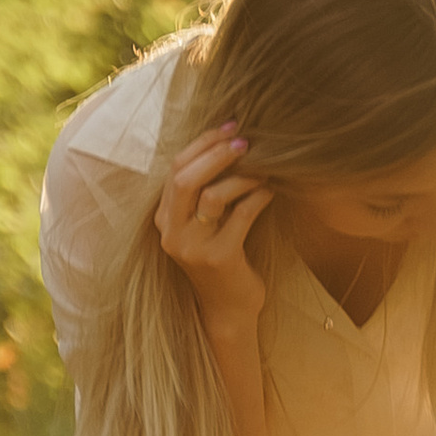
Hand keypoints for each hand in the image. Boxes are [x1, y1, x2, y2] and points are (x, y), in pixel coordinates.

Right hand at [154, 124, 272, 331]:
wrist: (229, 309)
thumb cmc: (222, 258)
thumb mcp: (205, 224)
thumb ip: (205, 192)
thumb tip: (230, 143)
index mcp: (164, 218)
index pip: (175, 168)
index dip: (202, 143)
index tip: (230, 126)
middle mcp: (171, 232)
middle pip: (185, 177)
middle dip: (216, 153)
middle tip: (245, 141)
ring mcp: (193, 247)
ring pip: (212, 195)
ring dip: (242, 176)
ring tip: (264, 169)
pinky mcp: (219, 258)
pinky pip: (241, 215)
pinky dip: (258, 197)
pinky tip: (271, 190)